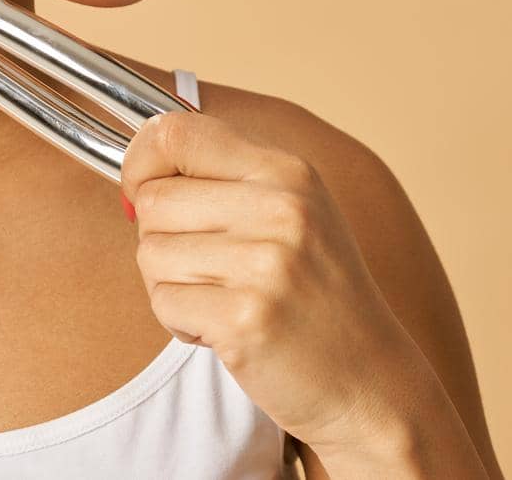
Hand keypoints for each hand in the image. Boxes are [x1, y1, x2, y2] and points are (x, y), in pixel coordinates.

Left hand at [118, 110, 423, 456]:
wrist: (370, 381)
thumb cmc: (318, 296)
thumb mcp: (293, 211)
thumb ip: (228, 177)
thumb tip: (141, 164)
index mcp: (286, 170)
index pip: (176, 131)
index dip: (141, 160)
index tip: (143, 190)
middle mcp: (280, 207)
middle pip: (153, 199)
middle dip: (160, 240)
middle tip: (206, 269)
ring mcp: (265, 263)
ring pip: (150, 253)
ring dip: (170, 286)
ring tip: (222, 299)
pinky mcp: (245, 318)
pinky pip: (163, 303)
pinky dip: (181, 323)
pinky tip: (224, 329)